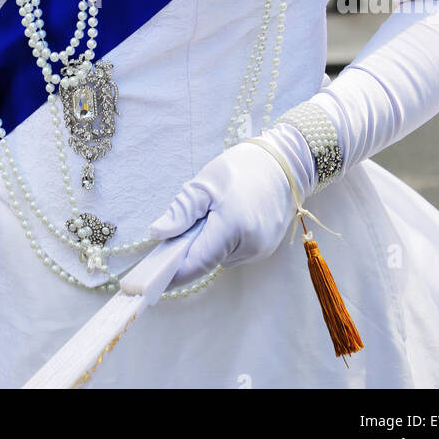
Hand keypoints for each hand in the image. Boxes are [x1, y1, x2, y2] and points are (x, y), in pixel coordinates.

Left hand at [148, 139, 298, 287]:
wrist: (284, 163)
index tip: (154, 274)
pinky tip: (231, 217)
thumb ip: (182, 211)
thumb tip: (158, 233)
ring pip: (220, 257)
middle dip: (192, 247)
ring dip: (210, 242)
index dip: (173, 272)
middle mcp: (250, 246)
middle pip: (207, 261)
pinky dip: (225, 240)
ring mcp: (261, 250)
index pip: (196, 263)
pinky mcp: (266, 249)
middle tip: (189, 220)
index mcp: (233, 227)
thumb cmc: (243, 168)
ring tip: (216, 212)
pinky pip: (235, 252)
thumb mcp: (206, 183)